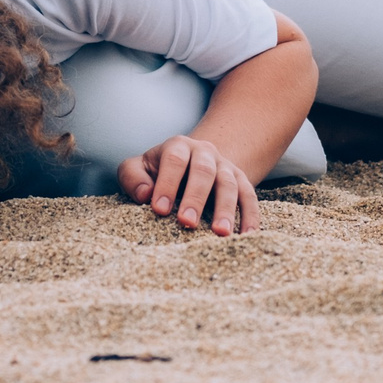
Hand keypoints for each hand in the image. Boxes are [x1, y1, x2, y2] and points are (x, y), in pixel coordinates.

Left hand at [118, 135, 260, 235]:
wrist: (191, 162)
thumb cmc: (157, 172)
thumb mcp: (138, 168)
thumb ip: (133, 177)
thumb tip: (145, 194)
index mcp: (178, 147)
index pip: (174, 160)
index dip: (167, 183)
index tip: (160, 209)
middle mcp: (205, 153)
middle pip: (204, 171)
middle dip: (196, 197)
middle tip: (187, 223)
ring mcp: (225, 167)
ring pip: (229, 184)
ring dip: (226, 209)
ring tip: (219, 233)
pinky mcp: (242, 181)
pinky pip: (249, 197)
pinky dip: (250, 216)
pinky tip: (246, 236)